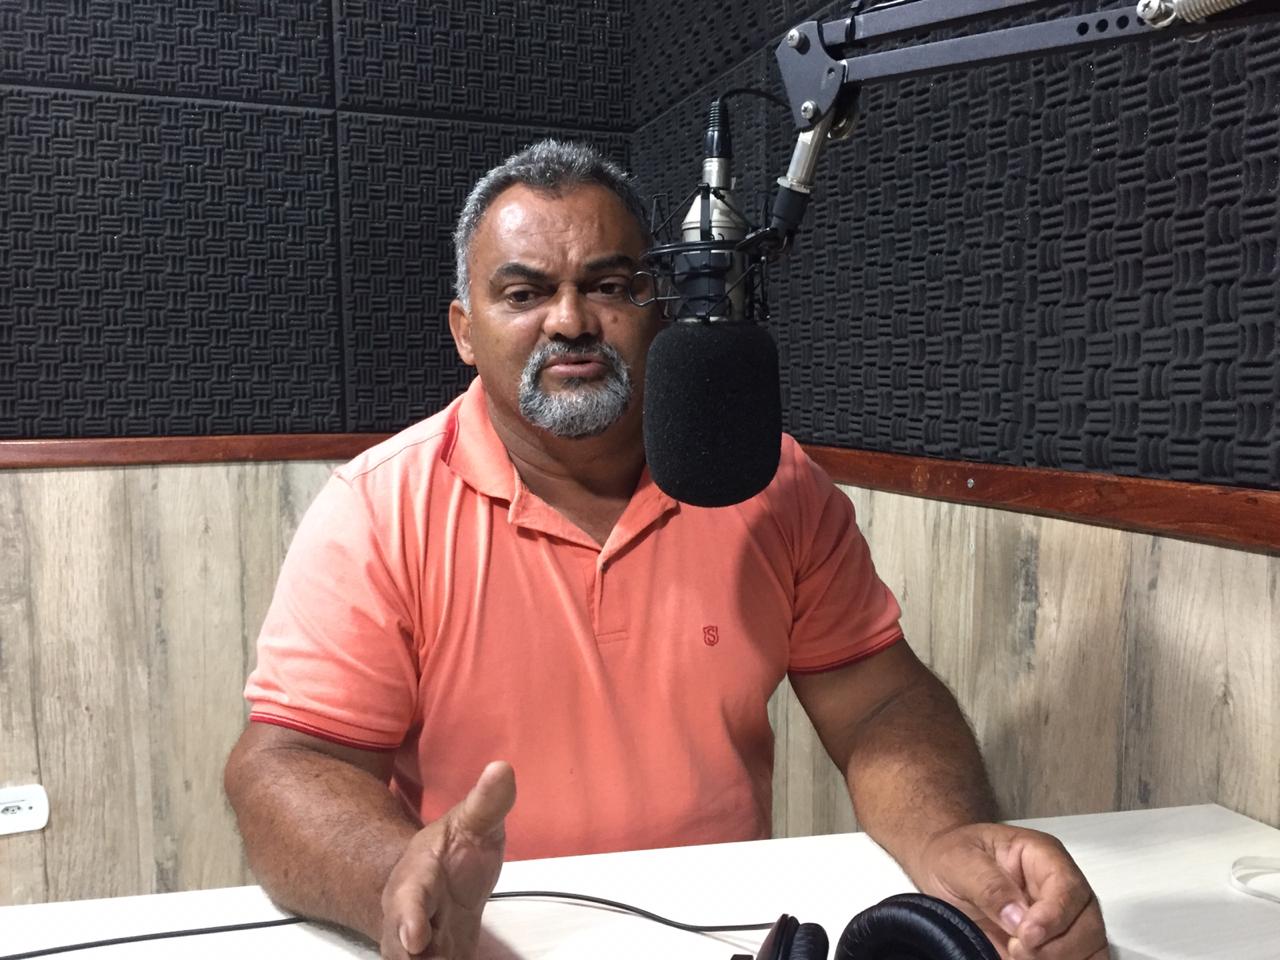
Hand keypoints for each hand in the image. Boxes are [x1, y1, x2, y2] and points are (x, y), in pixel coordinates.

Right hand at [379, 761, 516, 959]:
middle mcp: (409, 919)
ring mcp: (420, 950)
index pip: (409, 900)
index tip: (416, 938)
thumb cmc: (453, 851)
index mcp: (416, 880)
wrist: (439, 881)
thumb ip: (486, 802)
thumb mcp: (472, 822)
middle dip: (410, 957)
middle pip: (401, 948)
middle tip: (426, 958)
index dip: (409, 919)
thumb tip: (503, 768)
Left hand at [915, 823, 1108, 959]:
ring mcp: (1065, 917)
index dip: (1053, 916)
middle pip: (1087, 923)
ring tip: (1017, 957)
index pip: (1067, 886)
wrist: (943, 872)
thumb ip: (987, 885)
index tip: (1026, 935)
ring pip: (1090, 948)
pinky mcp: (1058, 942)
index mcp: (1042, 856)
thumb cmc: (955, 857)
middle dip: (1055, 947)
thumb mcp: (959, 861)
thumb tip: (1018, 917)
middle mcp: (1062, 887)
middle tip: (1015, 950)